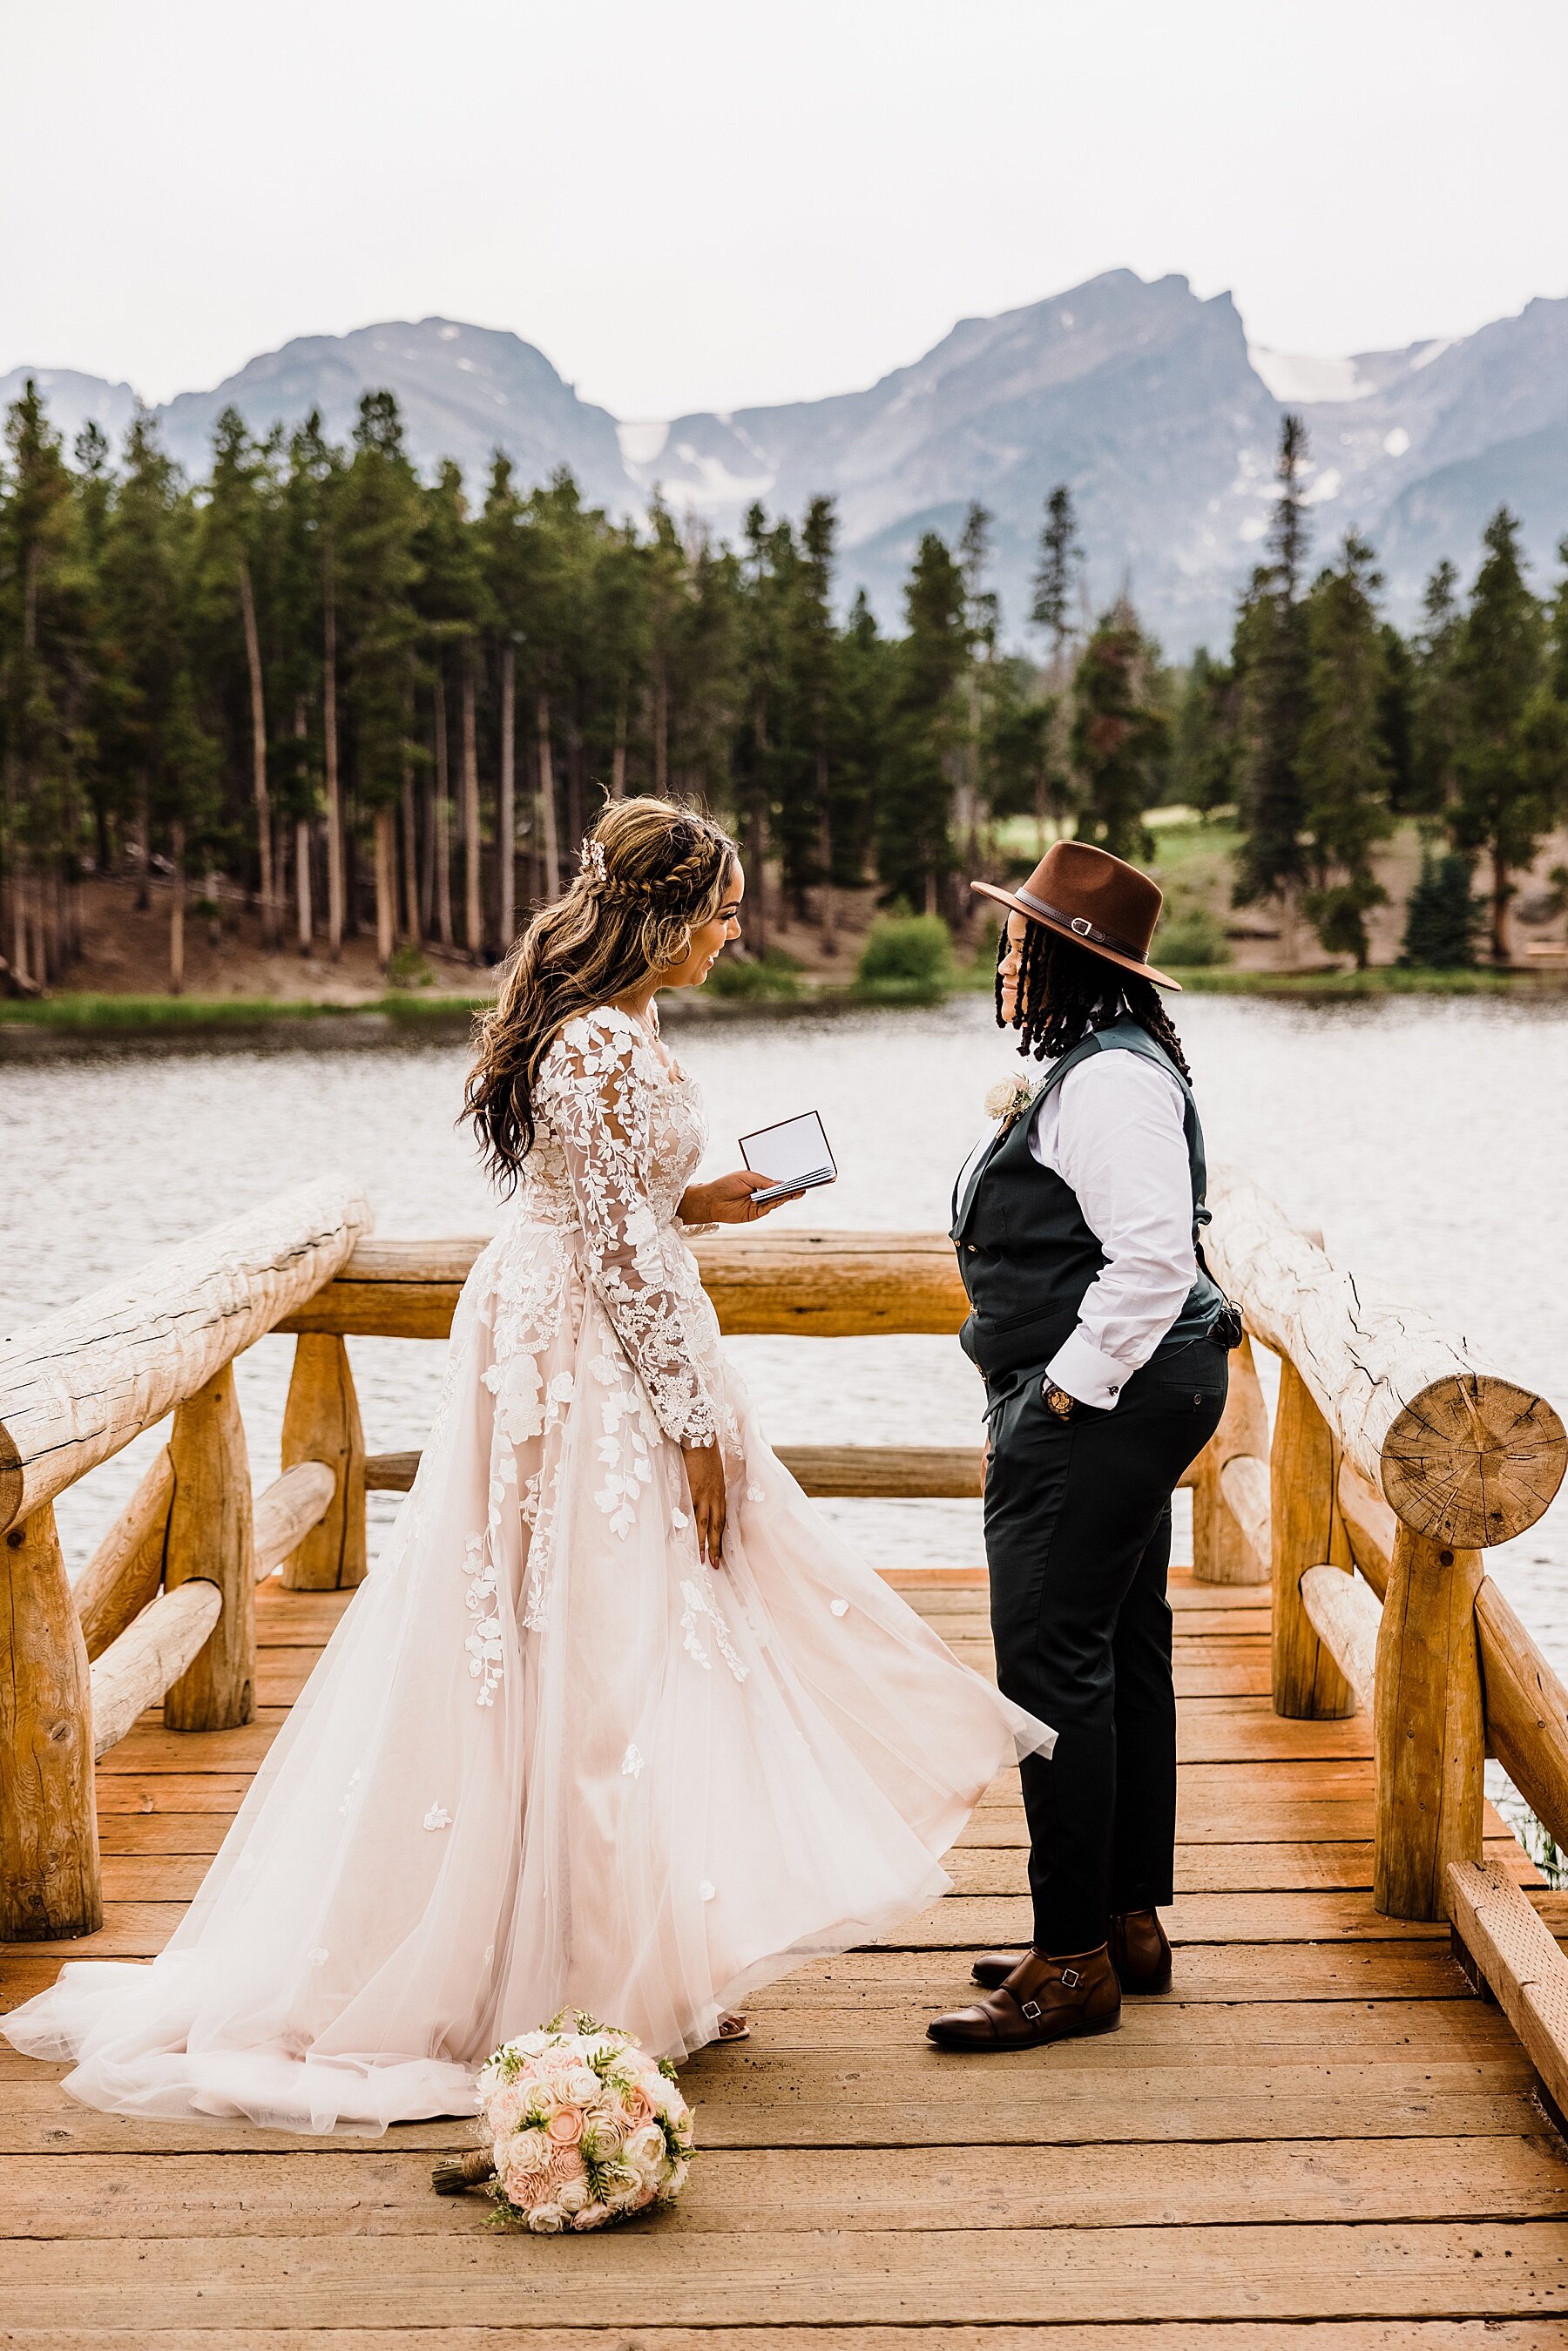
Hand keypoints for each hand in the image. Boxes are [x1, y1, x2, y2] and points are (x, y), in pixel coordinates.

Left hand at [680, 1171, 801, 1224]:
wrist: (711, 1200)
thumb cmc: (726, 1184)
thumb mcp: (746, 1176)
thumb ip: (763, 1181)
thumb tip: (780, 1184)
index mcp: (760, 1182)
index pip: (777, 1180)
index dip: (789, 1179)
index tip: (800, 1174)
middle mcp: (762, 1193)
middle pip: (781, 1191)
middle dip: (792, 1187)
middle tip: (804, 1183)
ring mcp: (761, 1203)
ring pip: (778, 1199)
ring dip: (788, 1195)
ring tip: (798, 1188)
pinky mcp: (757, 1213)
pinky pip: (770, 1207)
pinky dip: (777, 1202)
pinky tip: (784, 1196)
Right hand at [682, 1440, 727, 1567]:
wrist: (699, 1435)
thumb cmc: (704, 1450)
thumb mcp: (712, 1471)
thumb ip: (709, 1485)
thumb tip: (703, 1493)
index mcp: (720, 1492)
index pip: (722, 1519)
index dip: (721, 1537)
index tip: (721, 1552)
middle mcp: (714, 1496)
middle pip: (716, 1527)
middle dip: (716, 1547)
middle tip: (714, 1565)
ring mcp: (703, 1494)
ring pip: (704, 1524)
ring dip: (702, 1543)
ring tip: (701, 1560)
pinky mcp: (691, 1490)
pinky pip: (688, 1513)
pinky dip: (685, 1526)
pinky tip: (682, 1539)